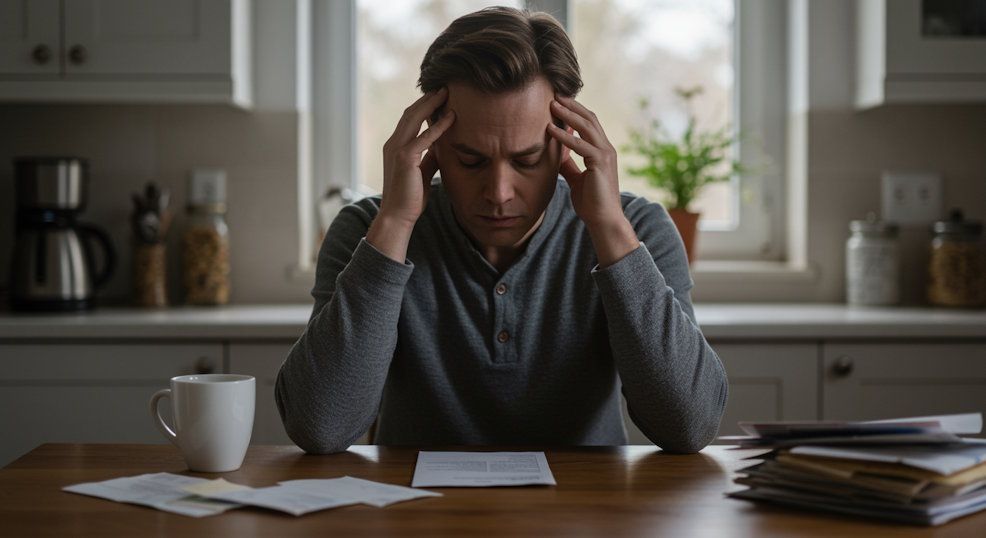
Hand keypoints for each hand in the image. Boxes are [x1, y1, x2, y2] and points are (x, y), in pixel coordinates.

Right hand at [368, 89, 454, 261]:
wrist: (398, 216)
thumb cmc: (410, 198)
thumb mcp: (423, 172)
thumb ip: (430, 157)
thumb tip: (442, 146)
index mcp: (395, 146)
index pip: (409, 119)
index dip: (423, 106)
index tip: (439, 96)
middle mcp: (393, 143)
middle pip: (410, 113)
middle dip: (427, 99)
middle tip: (444, 86)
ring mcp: (396, 149)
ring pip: (413, 119)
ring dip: (431, 104)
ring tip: (447, 93)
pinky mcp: (405, 158)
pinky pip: (424, 138)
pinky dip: (438, 126)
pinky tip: (451, 117)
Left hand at [547, 96, 638, 265]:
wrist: (604, 221)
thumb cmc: (591, 202)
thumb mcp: (576, 178)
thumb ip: (568, 163)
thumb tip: (555, 152)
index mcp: (602, 151)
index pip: (590, 123)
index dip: (575, 110)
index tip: (558, 101)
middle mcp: (606, 149)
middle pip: (590, 118)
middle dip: (572, 105)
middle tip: (554, 94)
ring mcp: (605, 155)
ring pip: (587, 127)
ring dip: (568, 114)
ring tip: (551, 105)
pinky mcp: (601, 164)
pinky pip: (581, 145)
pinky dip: (565, 136)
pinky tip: (551, 130)